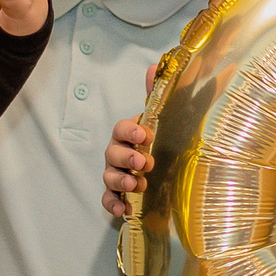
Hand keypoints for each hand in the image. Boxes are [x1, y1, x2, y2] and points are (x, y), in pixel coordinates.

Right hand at [102, 62, 160, 217]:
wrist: (166, 167)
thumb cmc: (160, 139)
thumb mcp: (164, 117)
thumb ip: (158, 93)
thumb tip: (157, 65)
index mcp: (129, 134)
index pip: (121, 129)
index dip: (130, 131)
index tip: (144, 135)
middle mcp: (118, 153)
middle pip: (112, 153)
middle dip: (126, 157)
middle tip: (143, 162)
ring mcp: (116, 173)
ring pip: (109, 176)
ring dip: (120, 181)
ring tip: (136, 185)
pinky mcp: (119, 194)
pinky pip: (108, 199)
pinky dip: (113, 204)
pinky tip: (124, 210)